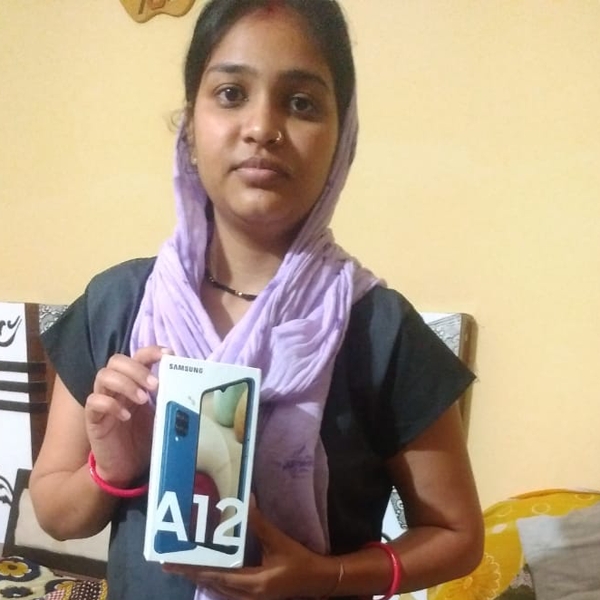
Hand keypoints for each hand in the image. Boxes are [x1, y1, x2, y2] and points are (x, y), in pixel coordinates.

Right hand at [85, 345, 169, 485]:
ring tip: (142, 400)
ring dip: (125, 383)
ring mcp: (103, 401)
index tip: (169, 355)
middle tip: (154, 385)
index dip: (151, 351)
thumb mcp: (162, 415)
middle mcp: (116, 388)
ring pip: (103, 375)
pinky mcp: (93, 419)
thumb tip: (190, 383)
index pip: (137, 356)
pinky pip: (94, 401)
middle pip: (116, 360)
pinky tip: (126, 416)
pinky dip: (110, 405)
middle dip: (137, 368)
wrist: (126, 468)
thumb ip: (169, 397)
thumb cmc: (144, 439)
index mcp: (134, 382)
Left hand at [164, 503, 339, 599]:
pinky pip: (228, 591)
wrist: (318, 580)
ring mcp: (251, 599)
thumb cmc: (299, 562)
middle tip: (170, 564)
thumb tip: (245, 501)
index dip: (194, 569)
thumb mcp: (278, 541)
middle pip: (213, 585)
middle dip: (192, 574)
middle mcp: (248, 596)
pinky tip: (209, 574)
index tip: (173, 564)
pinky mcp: (255, 596)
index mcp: (253, 584)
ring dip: (202, 578)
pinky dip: (216, 581)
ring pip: (219, 590)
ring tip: (185, 567)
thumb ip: (259, 522)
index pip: (216, 576)